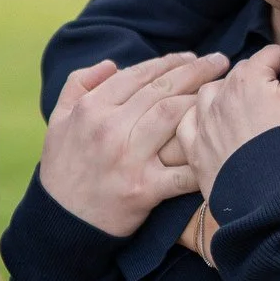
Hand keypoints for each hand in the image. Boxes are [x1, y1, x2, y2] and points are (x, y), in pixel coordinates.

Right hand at [40, 52, 228, 236]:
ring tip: (220, 94)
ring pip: (173, 116)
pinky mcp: (143, 190)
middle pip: (162, 90)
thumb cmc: (63, 169)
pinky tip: (221, 146)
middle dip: (196, 71)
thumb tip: (112, 64)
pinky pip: (181, 171)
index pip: (138, 74)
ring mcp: (127, 159)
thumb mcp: (58, 121)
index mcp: (91, 109)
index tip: (191, 57)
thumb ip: (79, 85)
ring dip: (201, 102)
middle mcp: (109, 129)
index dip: (169, 62)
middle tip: (220, 62)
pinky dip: (202, 159)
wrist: (61, 223)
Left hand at [176, 36, 279, 204]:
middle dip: (261, 83)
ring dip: (228, 97)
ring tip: (249, 112)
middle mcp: (218, 96)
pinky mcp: (197, 153)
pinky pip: (190, 126)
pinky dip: (201, 122)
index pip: (272, 55)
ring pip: (212, 96)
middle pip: (242, 75)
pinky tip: (215, 127)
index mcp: (246, 78)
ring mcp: (204, 125)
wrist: (269, 199)